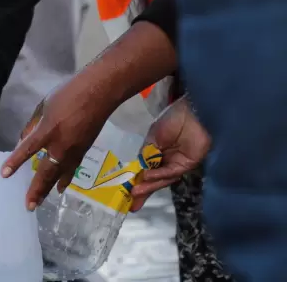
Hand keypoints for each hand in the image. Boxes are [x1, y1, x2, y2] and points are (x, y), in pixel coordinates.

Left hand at [1, 78, 119, 210]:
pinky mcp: (84, 150)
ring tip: (40, 202)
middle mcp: (61, 145)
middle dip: (37, 190)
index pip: (28, 149)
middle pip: (46, 172)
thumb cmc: (68, 94)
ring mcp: (75, 150)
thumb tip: (24, 139)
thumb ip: (33, 125)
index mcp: (48, 130)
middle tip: (29, 206)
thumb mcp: (44, 106)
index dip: (15, 162)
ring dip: (49, 189)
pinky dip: (65, 179)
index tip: (4, 175)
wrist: (99, 93)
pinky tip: (61, 186)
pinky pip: (71, 169)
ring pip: (60, 175)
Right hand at [130, 97, 209, 211]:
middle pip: (153, 179)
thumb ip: (146, 156)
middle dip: (143, 191)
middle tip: (131, 203)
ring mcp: (176, 164)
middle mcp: (166, 161)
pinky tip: (148, 176)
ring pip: (162, 179)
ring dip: (149, 185)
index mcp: (155, 154)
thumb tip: (137, 172)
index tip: (125, 195)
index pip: (145, 171)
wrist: (190, 113)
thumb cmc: (170, 120)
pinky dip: (159, 175)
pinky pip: (171, 172)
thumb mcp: (152, 139)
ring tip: (136, 191)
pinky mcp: (187, 164)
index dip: (136, 182)